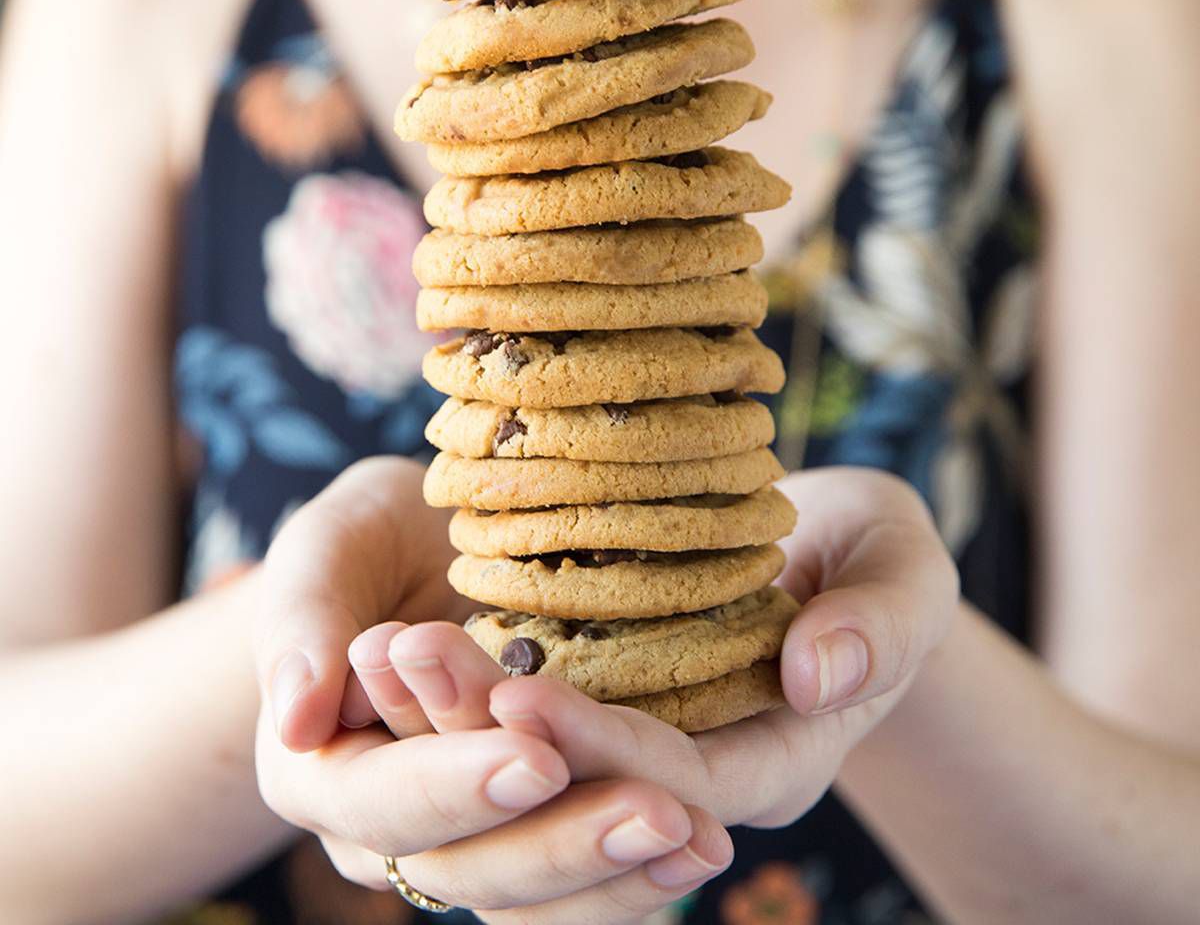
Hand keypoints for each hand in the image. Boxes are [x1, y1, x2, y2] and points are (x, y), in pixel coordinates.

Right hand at [253, 458, 730, 923]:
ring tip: (700, 840)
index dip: (455, 785)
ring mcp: (459, 834)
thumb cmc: (369, 544)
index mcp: (320, 767)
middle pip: (467, 870)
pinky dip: (632, 873)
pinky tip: (703, 841)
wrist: (413, 559)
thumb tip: (296, 719)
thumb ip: (302, 615)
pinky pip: (570, 883)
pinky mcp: (520, 827)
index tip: (535, 755)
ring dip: (616, 875)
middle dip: (563, 843)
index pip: (381, 800)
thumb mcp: (328, 548)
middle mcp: (386, 826)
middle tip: (658, 813)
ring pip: (529, 899)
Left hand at [349, 465, 957, 916]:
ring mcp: (638, 746)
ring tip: (381, 651)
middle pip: (579, 796)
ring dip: (451, 728)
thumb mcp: (905, 569)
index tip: (519, 690)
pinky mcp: (597, 709)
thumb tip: (820, 673)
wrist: (836, 562)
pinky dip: (455, 707)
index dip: (600, 746)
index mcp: (771, 760)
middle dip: (492, 741)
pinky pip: (513, 739)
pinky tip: (394, 648)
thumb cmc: (875, 559)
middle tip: (409, 657)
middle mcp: (691, 776)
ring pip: (530, 783)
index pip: (677, 782)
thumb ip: (884, 621)